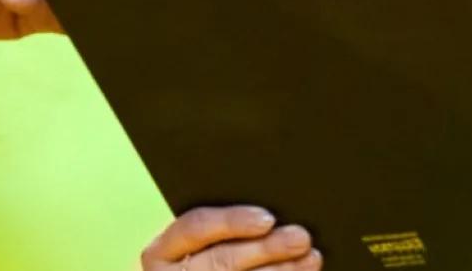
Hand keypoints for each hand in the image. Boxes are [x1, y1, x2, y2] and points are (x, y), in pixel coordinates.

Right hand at [140, 207, 319, 270]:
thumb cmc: (201, 260)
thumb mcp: (196, 245)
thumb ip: (220, 228)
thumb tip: (267, 212)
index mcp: (161, 252)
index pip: (195, 227)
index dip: (232, 221)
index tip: (267, 218)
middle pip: (222, 259)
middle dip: (266, 248)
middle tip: (300, 237)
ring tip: (310, 258)